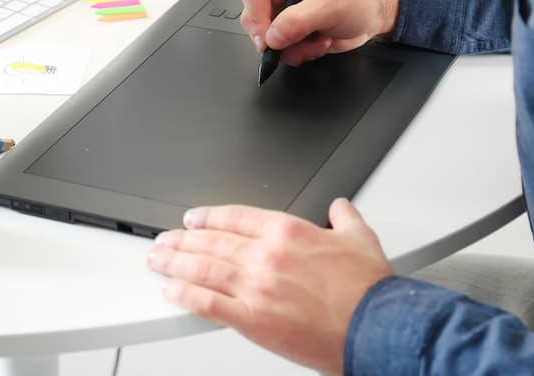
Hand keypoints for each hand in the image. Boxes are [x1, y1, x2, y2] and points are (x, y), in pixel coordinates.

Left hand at [147, 199, 392, 374]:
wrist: (376, 327)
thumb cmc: (369, 290)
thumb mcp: (360, 238)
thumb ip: (344, 217)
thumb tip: (339, 206)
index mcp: (287, 231)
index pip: (234, 217)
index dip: (207, 217)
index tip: (192, 219)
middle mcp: (266, 255)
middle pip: (211, 241)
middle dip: (182, 240)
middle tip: (163, 239)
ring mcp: (256, 287)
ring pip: (203, 268)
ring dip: (174, 263)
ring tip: (157, 259)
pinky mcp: (253, 319)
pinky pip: (208, 304)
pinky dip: (185, 296)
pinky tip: (170, 291)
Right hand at [240, 0, 400, 65]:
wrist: (374, 14)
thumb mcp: (330, 6)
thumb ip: (299, 21)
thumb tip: (273, 37)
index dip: (256, 17)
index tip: (268, 39)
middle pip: (254, 18)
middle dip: (277, 37)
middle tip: (296, 43)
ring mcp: (283, 11)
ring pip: (267, 38)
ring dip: (292, 48)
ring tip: (317, 41)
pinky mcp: (289, 29)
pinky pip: (279, 49)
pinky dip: (298, 53)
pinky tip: (318, 43)